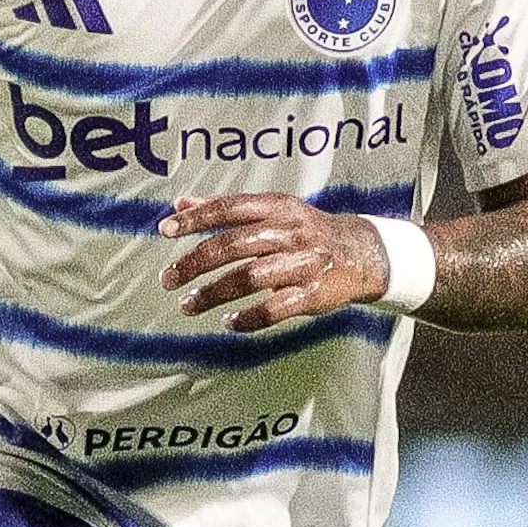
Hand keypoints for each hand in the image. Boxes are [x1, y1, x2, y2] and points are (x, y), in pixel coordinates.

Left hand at [160, 193, 391, 331]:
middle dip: (196, 262)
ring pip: (250, 278)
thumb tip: (180, 203)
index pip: (229, 208)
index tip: (165, 230)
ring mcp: (302, 263)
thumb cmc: (305, 231)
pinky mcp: (314, 293)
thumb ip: (225, 208)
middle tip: (168, 279)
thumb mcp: (271, 210)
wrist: (361, 252)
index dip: (196, 219)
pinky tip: (229, 323)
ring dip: (214, 293)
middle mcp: (289, 232)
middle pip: (234, 245)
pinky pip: (276, 308)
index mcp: (276, 208)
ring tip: (189, 304)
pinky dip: (249, 318)